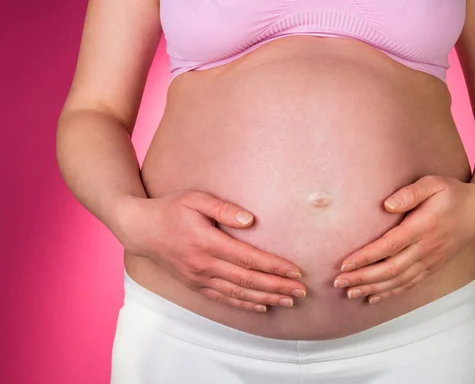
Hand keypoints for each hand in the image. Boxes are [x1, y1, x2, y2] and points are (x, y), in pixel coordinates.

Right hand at [115, 189, 306, 312]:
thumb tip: (251, 220)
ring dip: (266, 298)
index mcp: (207, 242)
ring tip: (289, 301)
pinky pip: (223, 298)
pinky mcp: (195, 285)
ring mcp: (199, 278)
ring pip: (238, 293)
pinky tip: (261, 306)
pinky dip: (244, 304)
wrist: (141, 230)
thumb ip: (224, 209)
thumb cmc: (170, 210)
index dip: (274, 266)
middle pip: (248, 280)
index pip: (249, 258)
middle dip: (277, 287)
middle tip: (301, 291)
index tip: (295, 271)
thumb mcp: (196, 199)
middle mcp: (204, 265)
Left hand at [333, 175, 474, 303]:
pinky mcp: (432, 267)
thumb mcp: (433, 183)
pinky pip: (409, 284)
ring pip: (398, 281)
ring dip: (372, 288)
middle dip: (362, 277)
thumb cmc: (452, 193)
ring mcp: (430, 261)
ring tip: (349, 292)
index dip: (365, 257)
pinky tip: (373, 297)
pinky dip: (390, 292)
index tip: (344, 264)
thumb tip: (385, 205)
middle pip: (389, 269)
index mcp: (422, 228)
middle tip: (337, 282)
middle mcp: (426, 249)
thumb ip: (410, 193)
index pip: (388, 247)